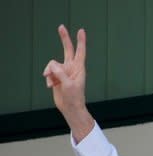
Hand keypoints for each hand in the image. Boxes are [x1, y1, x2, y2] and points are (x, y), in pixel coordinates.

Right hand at [43, 25, 93, 141]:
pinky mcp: (56, 76)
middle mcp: (71, 68)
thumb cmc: (74, 97)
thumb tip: (52, 65)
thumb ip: (60, 73)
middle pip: (67, 50)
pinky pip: (48, 72)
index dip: (80, 41)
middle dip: (64, 38)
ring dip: (49, 72)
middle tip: (61, 26)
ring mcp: (63, 71)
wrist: (69, 108)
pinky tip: (51, 86)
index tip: (81, 31)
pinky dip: (48, 78)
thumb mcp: (69, 85)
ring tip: (52, 83)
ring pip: (52, 64)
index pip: (80, 52)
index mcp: (79, 69)